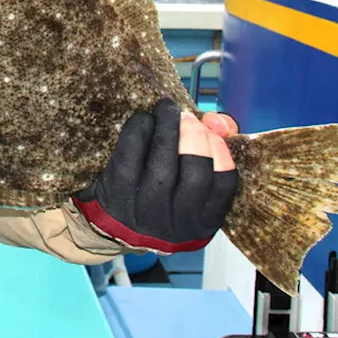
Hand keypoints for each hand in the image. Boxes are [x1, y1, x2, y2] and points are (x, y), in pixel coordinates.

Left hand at [73, 99, 237, 252]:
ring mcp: (146, 213)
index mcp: (204, 221)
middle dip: (195, 137)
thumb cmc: (161, 199)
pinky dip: (138, 131)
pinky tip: (143, 120)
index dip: (221, 150)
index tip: (211, 130)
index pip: (224, 184)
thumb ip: (211, 152)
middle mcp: (178, 223)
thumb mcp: (191, 191)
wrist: (113, 228)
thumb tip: (215, 121)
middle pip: (196, 175)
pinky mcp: (116, 198)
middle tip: (186, 117)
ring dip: (167, 129)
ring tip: (166, 109)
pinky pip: (130, 159)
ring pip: (163, 167)